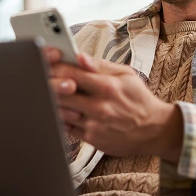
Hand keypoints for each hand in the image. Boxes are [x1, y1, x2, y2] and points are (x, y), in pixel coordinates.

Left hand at [44, 47, 182, 161]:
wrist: (154, 129)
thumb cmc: (139, 99)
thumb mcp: (126, 75)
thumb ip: (100, 65)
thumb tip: (80, 56)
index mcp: (107, 86)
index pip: (72, 73)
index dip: (55, 66)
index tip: (46, 61)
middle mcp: (99, 107)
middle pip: (61, 93)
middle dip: (48, 83)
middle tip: (40, 76)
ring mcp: (94, 125)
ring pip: (61, 111)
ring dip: (52, 101)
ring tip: (49, 92)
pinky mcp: (92, 138)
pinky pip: (67, 126)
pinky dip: (61, 117)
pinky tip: (61, 109)